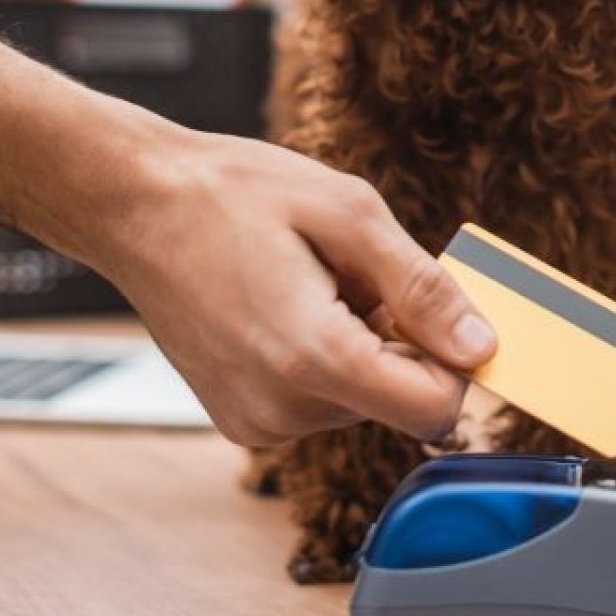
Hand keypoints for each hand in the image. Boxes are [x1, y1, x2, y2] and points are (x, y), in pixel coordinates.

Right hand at [64, 122, 497, 447]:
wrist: (134, 204)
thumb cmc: (233, 194)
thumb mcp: (349, 213)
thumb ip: (423, 288)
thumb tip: (481, 347)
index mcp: (314, 359)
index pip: (435, 411)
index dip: (454, 360)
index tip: (436, 307)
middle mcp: (282, 409)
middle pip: (399, 401)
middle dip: (398, 340)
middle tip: (346, 275)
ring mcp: (255, 421)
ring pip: (360, 400)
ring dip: (358, 345)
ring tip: (306, 285)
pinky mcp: (240, 420)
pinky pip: (318, 401)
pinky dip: (321, 358)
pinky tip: (281, 307)